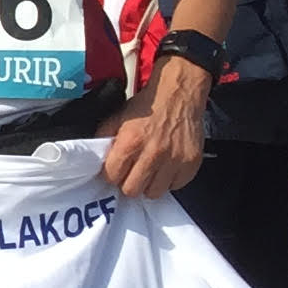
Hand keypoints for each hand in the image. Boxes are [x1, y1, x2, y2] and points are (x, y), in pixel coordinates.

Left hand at [103, 63, 209, 198]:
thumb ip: (104, 138)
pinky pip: (176, 186)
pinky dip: (170, 180)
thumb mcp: (117, 118)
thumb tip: (96, 160)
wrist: (178, 95)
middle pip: (132, 190)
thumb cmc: (145, 108)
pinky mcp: (191, 163)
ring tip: (150, 170)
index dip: (112, 173)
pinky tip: (166, 167)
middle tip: (133, 171)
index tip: (116, 168)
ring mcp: (174, 160)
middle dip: (129, 182)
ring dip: (150, 184)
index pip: (112, 177)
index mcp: (130, 142)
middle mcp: (153, 153)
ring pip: (154, 193)